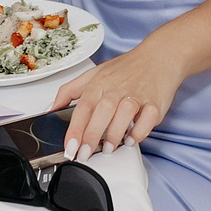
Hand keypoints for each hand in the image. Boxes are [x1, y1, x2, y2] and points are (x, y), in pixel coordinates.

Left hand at [52, 38, 183, 158]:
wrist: (159, 57)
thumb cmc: (126, 69)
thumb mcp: (93, 74)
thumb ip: (69, 91)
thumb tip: (51, 108)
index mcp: (99, 84)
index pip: (83, 107)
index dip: (74, 129)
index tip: (69, 147)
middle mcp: (116, 89)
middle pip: (101, 112)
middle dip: (91, 136)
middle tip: (84, 154)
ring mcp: (137, 96)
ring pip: (124, 115)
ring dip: (114, 134)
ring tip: (108, 147)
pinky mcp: (155, 103)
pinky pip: (147, 119)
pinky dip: (140, 131)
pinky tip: (131, 138)